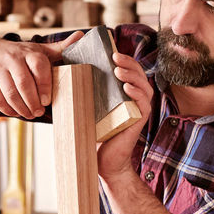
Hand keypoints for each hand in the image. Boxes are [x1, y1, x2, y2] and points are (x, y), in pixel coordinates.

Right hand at [0, 31, 83, 117]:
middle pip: (24, 83)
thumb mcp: (37, 49)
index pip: (38, 66)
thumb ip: (59, 48)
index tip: (47, 100)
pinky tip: (15, 112)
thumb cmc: (17, 53)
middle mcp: (12, 59)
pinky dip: (7, 109)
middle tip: (39, 112)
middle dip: (33, 102)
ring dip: (21, 108)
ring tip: (29, 114)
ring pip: (10, 93)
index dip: (44, 85)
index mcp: (28, 52)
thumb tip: (81, 37)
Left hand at [97, 49, 152, 179]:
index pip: (131, 72)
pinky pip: (144, 104)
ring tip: (118, 70)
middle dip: (129, 63)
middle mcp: (136, 101)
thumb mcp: (91, 109)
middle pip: (140, 75)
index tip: (112, 52)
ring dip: (132, 76)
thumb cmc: (96, 134)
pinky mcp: (139, 122)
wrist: (102, 161)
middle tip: (114, 56)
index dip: (126, 60)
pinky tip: (127, 88)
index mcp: (126, 95)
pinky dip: (137, 94)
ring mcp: (139, 111)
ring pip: (144, 87)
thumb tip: (69, 75)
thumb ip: (88, 93)